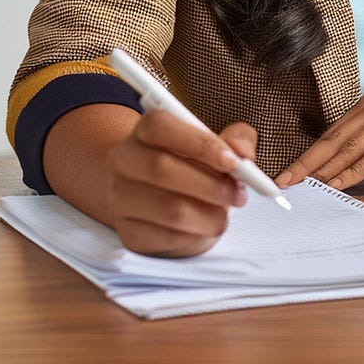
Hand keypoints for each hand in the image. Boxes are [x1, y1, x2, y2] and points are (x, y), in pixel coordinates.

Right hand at [105, 113, 256, 257]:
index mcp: (144, 131)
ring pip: (170, 209)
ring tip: (225, 212)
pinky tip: (206, 226)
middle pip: (161, 169)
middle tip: (238, 193)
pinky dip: (197, 234)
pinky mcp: (129, 233)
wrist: (165, 207)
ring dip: (210, 214)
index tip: (232, 160)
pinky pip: (168, 237)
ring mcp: (121, 199)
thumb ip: (236, 142)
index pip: (159, 126)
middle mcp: (124, 161)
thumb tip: (242, 154)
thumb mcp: (219, 148)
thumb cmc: (196, 169)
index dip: (199, 143)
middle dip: (211, 184)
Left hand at [275, 91, 363, 190]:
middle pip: (336, 138)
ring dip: (326, 170)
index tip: (285, 176)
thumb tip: (321, 175)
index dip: (307, 157)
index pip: (332, 134)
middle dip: (307, 164)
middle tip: (284, 183)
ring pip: (353, 147)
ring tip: (305, 187)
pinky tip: (337, 185)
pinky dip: (354, 172)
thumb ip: (359, 157)